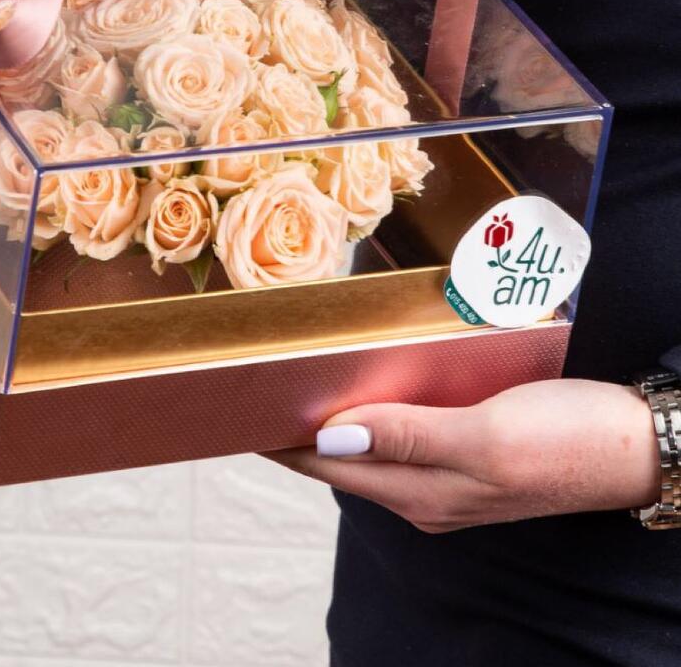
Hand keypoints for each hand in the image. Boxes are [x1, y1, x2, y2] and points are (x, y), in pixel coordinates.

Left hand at [265, 379, 661, 532]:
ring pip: (372, 447)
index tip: (244, 411)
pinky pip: (404, 436)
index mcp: (422, 492)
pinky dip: (376, 413)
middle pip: (344, 459)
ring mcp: (448, 476)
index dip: (284, 440)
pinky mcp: (469, 453)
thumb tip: (333, 438)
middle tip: (262, 390)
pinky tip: (370, 389)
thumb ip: (407, 437)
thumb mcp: (483, 438)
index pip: (329, 465)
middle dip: (300, 430)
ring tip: (300, 387)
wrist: (635, 446)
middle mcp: (426, 491)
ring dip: (336, 420)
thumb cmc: (566, 440)